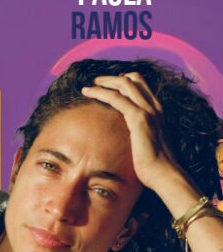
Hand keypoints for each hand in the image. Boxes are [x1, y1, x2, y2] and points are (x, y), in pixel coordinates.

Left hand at [81, 73, 180, 190]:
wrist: (163, 173)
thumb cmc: (153, 164)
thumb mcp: (145, 143)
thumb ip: (138, 134)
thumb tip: (124, 137)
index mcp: (157, 111)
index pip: (141, 85)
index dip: (124, 80)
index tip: (107, 85)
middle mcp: (154, 106)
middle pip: (132, 79)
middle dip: (111, 78)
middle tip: (94, 81)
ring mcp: (147, 111)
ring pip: (124, 84)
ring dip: (103, 82)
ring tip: (87, 86)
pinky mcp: (138, 118)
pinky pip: (116, 98)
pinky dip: (100, 92)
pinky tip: (88, 93)